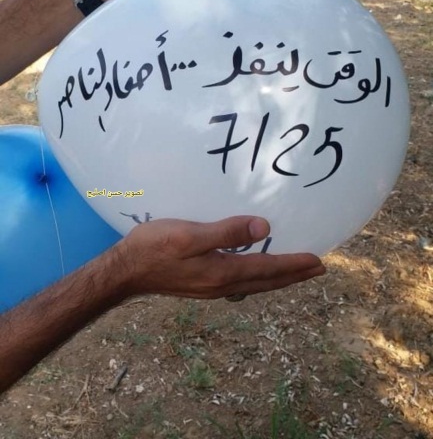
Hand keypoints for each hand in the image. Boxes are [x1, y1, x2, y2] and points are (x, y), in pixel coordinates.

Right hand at [116, 216, 324, 299]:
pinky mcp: (203, 285)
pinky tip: (257, 272)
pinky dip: (259, 278)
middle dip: (293, 275)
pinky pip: (242, 283)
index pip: (268, 269)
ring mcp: (212, 288)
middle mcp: (222, 285)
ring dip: (278, 278)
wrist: (126, 271)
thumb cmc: (154, 247)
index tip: (318, 261)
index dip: (294, 264)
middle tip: (317, 269)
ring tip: (295, 272)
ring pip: (255, 285)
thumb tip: (264, 228)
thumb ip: (226, 232)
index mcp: (223, 272)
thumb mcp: (190, 235)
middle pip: (266, 282)